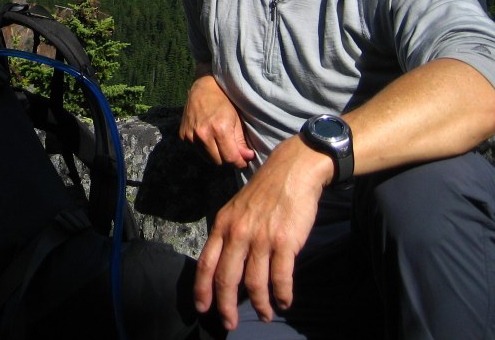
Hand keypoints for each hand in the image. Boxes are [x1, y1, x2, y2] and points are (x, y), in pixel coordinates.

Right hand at [179, 72, 255, 167]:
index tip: (243, 161)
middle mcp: (203, 134)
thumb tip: (246, 159)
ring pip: (207, 159)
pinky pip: (197, 151)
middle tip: (233, 152)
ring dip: (216, 156)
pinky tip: (209, 138)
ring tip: (221, 144)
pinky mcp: (183, 136)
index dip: (239, 162)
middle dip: (228, 159)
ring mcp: (191, 136)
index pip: (230, 158)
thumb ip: (241, 142)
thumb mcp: (236, 120)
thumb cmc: (224, 102)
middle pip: (219, 161)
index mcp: (219, 129)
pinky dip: (205, 149)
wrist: (203, 88)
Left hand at [193, 135, 330, 329]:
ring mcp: (261, 238)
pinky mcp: (285, 242)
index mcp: (223, 225)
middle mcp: (238, 233)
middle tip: (230, 323)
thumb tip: (224, 268)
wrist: (292, 171)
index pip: (206, 263)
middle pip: (227, 278)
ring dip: (260, 305)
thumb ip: (229, 236)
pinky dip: (282, 295)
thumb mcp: (236, 210)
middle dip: (226, 306)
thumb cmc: (265, 193)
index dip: (203, 289)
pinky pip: (281, 278)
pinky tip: (284, 302)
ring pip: (255, 283)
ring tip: (266, 314)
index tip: (202, 308)